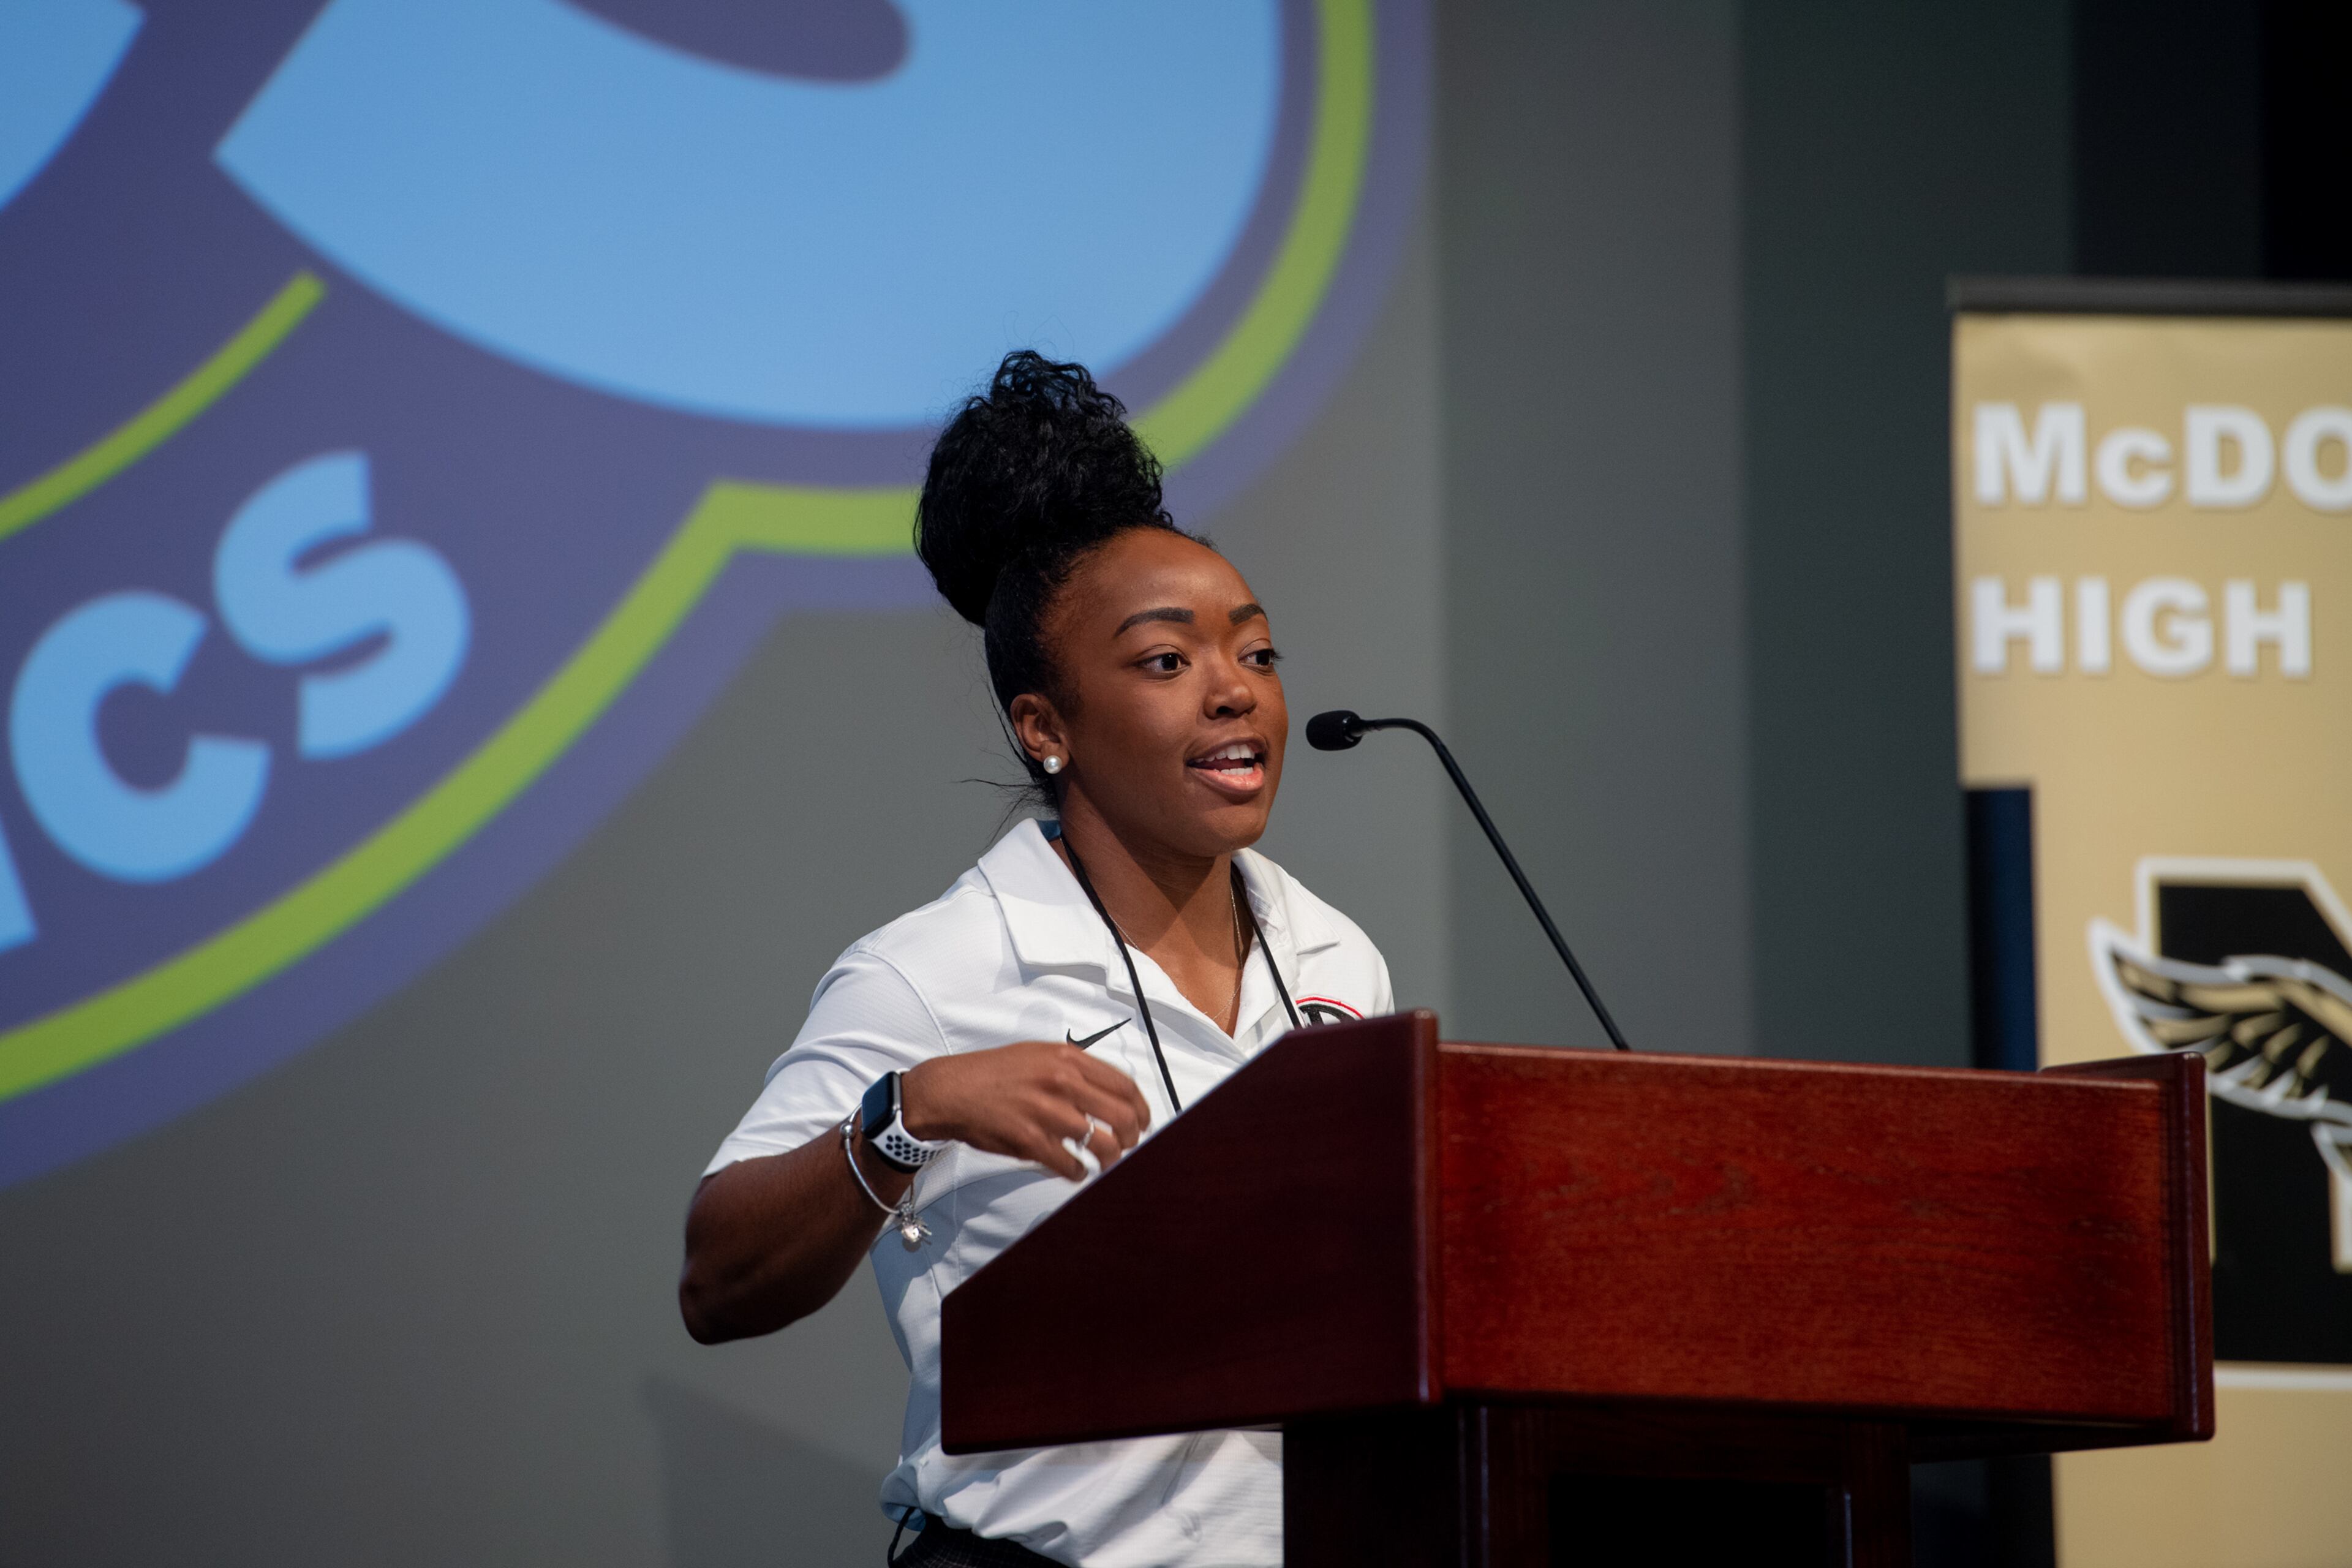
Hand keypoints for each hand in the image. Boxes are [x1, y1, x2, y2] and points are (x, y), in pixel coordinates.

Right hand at [901, 1041, 1152, 1180]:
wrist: (950, 1090)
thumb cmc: (993, 1073)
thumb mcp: (1039, 1055)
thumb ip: (1074, 1069)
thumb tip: (1109, 1093)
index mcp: (1066, 1058)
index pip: (1124, 1085)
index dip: (1141, 1108)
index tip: (1143, 1120)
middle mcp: (1061, 1082)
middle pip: (1122, 1116)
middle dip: (1132, 1137)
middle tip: (1128, 1145)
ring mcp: (1046, 1112)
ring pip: (1102, 1144)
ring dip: (1110, 1160)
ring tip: (1105, 1163)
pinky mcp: (1030, 1141)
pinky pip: (1071, 1165)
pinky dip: (1079, 1173)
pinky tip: (1076, 1171)